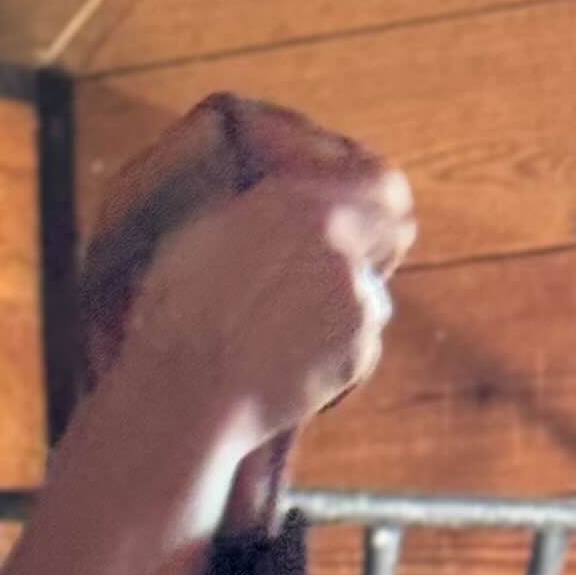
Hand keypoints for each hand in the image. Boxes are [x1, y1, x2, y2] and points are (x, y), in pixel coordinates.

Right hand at [122, 149, 415, 464]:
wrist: (189, 391)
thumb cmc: (180, 314)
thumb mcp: (205, 229)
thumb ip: (260, 209)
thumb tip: (277, 203)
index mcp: (298, 201)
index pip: (381, 183)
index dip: (378, 197)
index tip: (368, 207)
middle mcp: (339, 241)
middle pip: (395, 231)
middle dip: (376, 243)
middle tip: (344, 261)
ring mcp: (357, 298)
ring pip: (372, 294)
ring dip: (344, 304)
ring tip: (288, 329)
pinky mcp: (359, 352)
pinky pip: (360, 344)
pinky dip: (336, 351)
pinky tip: (291, 362)